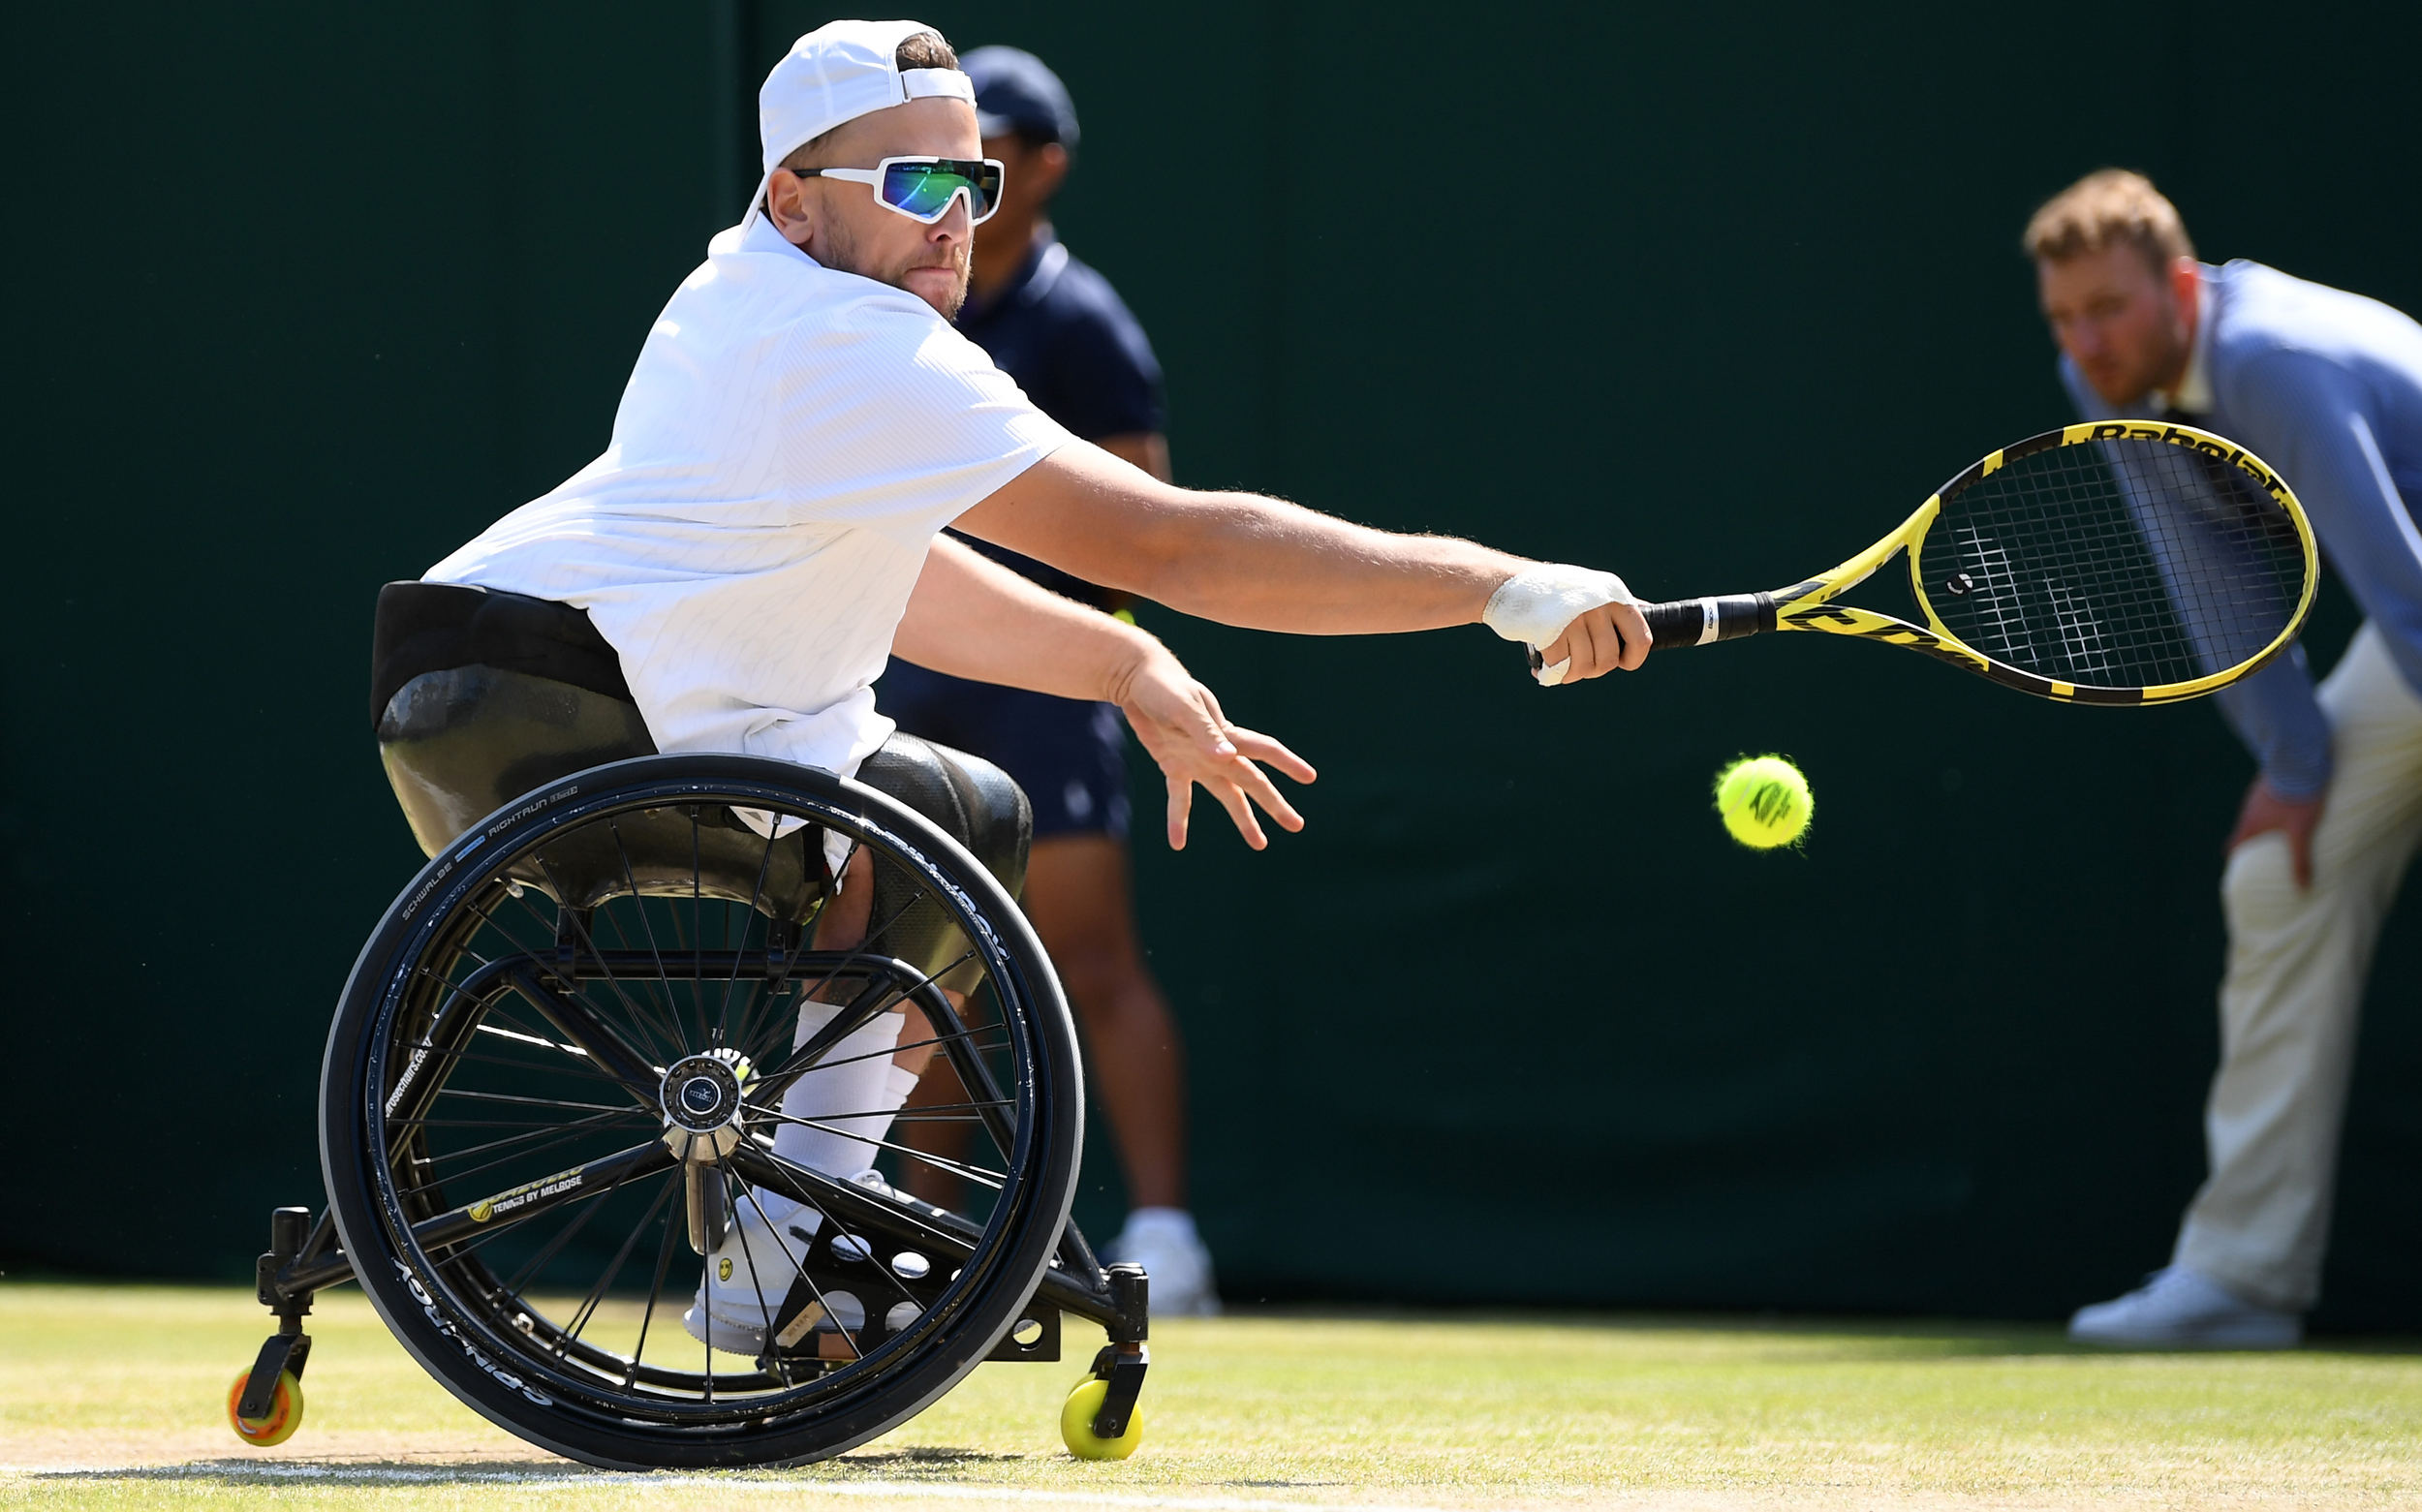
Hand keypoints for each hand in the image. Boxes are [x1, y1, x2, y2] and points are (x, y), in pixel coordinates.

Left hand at [1109, 642, 1316, 850]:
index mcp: (1226, 733)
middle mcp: (1217, 751)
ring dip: (1243, 819)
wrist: (1136, 680)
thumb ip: (1206, 733)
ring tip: (1260, 843)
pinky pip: (1180, 799)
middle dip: (1274, 803)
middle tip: (1296, 825)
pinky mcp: (1174, 765)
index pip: (1263, 749)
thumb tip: (1228, 757)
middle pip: (1252, 781)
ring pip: (1227, 795)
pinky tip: (1178, 843)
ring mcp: (1197, 760)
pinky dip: (1179, 821)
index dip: (1287, 763)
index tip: (1309, 777)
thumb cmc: (1165, 688)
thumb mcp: (1184, 708)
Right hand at [1536, 599, 1653, 682]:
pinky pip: (1560, 666)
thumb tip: (1648, 611)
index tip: (1622, 663)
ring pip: (1584, 666)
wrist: (1509, 582)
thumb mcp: (1591, 588)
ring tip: (1559, 668)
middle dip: (1592, 670)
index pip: (1641, 637)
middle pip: (1608, 659)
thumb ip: (1615, 604)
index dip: (1634, 659)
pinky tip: (1544, 670)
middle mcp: (1597, 604)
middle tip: (1578, 665)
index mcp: (1613, 594)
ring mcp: (1574, 617)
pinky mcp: (1551, 630)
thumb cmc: (1553, 590)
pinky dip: (1552, 674)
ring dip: (1571, 674)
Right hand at [2227, 775, 2325, 887]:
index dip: (2236, 858)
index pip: (2234, 846)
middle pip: (2244, 831)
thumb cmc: (2298, 800)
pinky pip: (2264, 800)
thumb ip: (2301, 860)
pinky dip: (2272, 808)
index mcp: (2250, 825)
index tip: (2242, 866)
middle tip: (2264, 851)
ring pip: (2254, 815)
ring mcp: (2255, 795)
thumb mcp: (2302, 832)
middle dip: (2251, 842)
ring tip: (2280, 830)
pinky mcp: (2266, 783)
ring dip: (2263, 824)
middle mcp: (2248, 811)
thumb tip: (2302, 888)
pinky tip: (2288, 806)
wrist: (2298, 762)